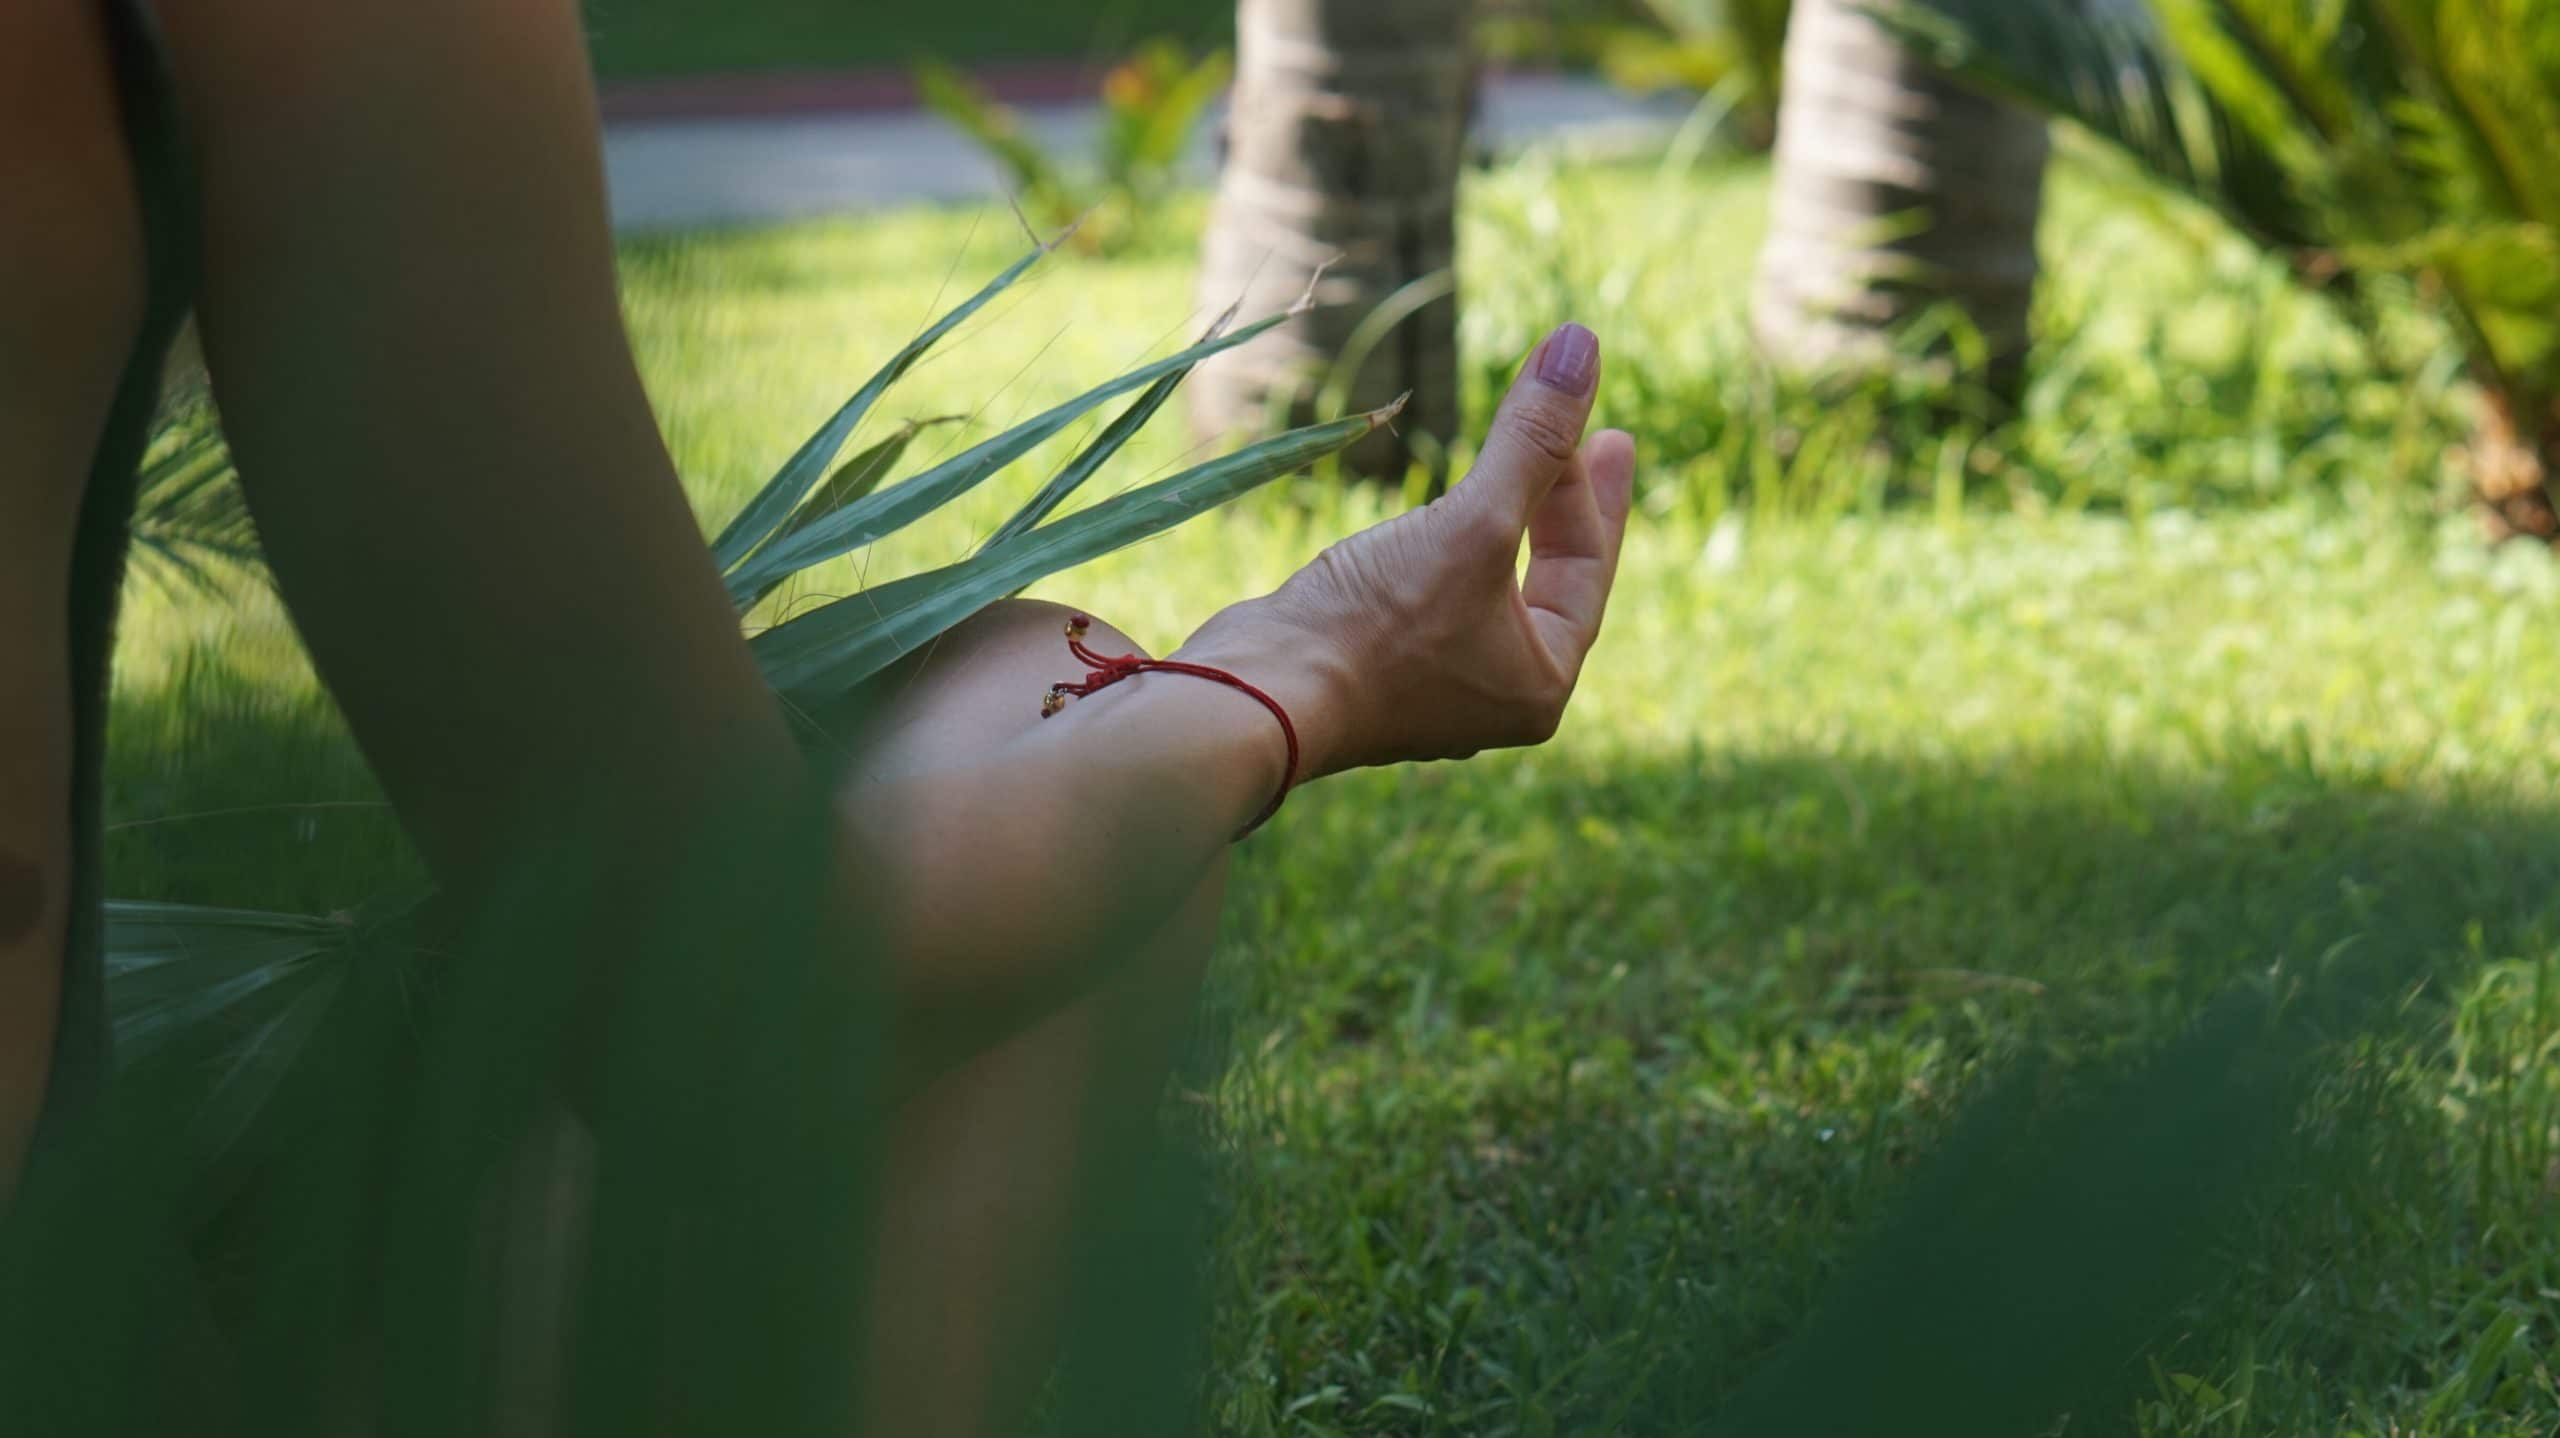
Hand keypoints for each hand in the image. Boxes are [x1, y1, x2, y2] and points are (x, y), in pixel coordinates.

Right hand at [1177, 322, 1636, 781]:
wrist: (1258, 696)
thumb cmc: (1376, 625)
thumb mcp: (1472, 523)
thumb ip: (1530, 439)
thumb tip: (1580, 344)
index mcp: (1538, 681)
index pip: (1585, 568)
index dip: (1593, 490)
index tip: (1601, 426)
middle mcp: (1493, 695)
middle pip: (1549, 580)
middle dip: (1567, 506)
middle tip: (1600, 442)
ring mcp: (1433, 687)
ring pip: (1490, 587)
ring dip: (1507, 522)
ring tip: (1523, 470)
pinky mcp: (1375, 669)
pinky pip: (1437, 596)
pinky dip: (1451, 547)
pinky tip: (1440, 520)